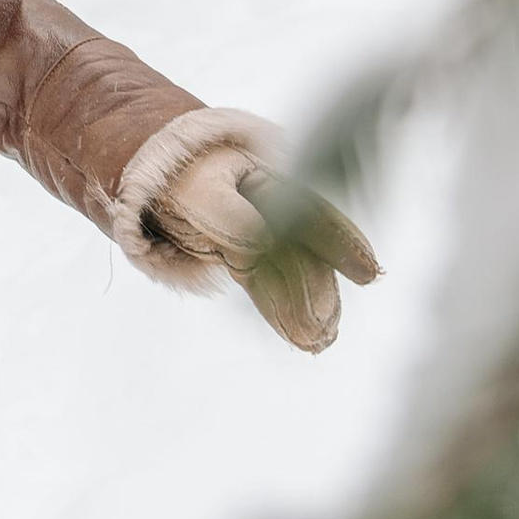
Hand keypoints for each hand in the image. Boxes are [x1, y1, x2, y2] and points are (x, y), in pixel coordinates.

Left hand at [148, 139, 379, 353]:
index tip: (368, 272)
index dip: (343, 243)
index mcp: (270, 178)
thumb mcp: (199, 190)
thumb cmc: (178, 177)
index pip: (313, 212)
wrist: (149, 179)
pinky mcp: (242, 258)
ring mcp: (259, 234)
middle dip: (318, 290)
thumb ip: (228, 216)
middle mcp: (273, 207)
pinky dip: (280, 310)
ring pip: (290, 273)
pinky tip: (300, 336)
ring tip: (315, 341)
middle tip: (323, 327)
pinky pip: (266, 285)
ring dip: (304, 308)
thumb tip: (263, 243)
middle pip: (304, 250)